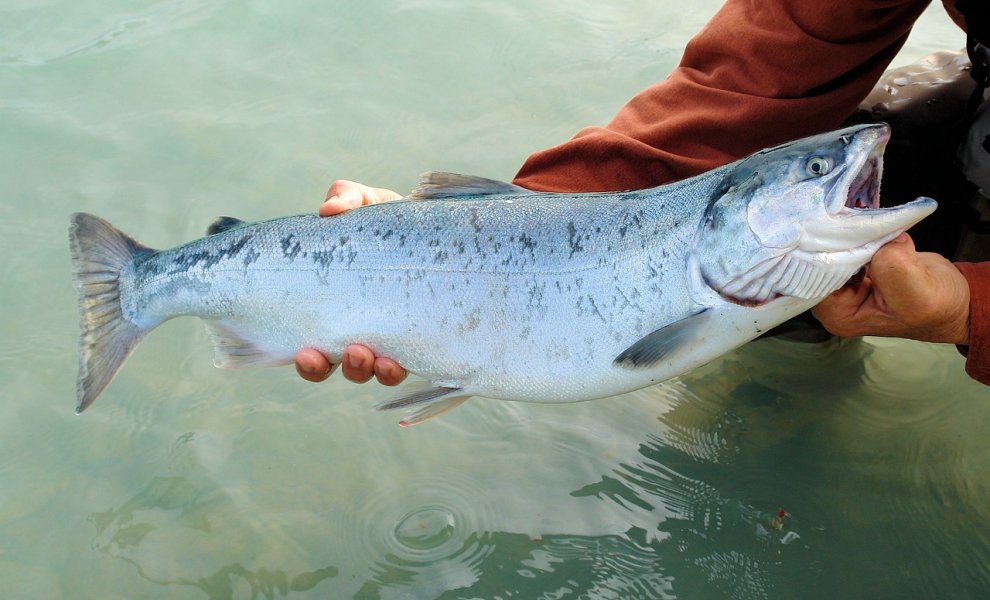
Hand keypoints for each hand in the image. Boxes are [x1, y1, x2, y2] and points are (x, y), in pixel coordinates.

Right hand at [294, 180, 408, 384]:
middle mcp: (361, 329)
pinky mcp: (422, 335)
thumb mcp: (365, 203)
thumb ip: (346, 198)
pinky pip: (410, 362)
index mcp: (339, 308)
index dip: (309, 360)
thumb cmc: (389, 220)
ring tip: (377, 359)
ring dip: (372, 370)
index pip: (315, 346)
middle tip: (352, 353)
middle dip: (346, 368)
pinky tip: (399, 360)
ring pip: (375, 370)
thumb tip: (329, 210)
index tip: (306, 352)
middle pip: (344, 367)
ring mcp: (392, 335)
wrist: (436, 226)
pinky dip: (400, 366)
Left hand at [812, 233, 970, 344]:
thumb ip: (890, 265)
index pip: (814, 278)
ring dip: (852, 234)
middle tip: (852, 221)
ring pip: (834, 249)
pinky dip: (863, 233)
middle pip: (820, 263)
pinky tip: (876, 228)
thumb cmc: (936, 306)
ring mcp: (844, 282)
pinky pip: (850, 243)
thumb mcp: (915, 290)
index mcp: (839, 315)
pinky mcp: (857, 264)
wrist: (953, 299)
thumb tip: (878, 237)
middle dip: (838, 240)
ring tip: (867, 224)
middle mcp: (835, 301)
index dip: (825, 253)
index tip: (839, 231)